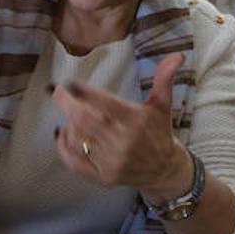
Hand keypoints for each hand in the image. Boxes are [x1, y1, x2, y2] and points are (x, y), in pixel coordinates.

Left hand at [51, 52, 191, 199]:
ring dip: (69, 123)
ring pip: (78, 139)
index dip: (84, 93)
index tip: (69, 83)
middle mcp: (123, 142)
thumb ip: (164, 79)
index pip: (106, 105)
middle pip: (85, 120)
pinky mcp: (103, 177)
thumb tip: (177, 56)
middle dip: (67, 103)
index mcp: (136, 121)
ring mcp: (112, 161)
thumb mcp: (162, 105)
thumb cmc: (159, 132)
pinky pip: (75, 163)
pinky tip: (63, 134)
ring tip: (71, 113)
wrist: (165, 170)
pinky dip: (63, 147)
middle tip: (57, 91)